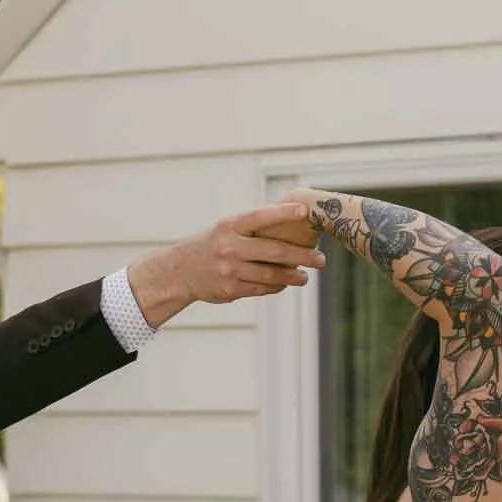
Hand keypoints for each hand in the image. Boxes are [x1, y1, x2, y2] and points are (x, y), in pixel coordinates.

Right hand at [125, 204, 324, 325]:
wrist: (180, 272)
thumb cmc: (211, 245)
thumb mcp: (225, 228)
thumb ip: (252, 226)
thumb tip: (290, 216)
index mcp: (229, 227)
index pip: (260, 217)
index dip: (283, 213)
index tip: (304, 211)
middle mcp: (229, 248)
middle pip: (273, 252)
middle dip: (301, 256)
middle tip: (321, 259)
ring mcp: (230, 271)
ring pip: (271, 274)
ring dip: (293, 276)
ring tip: (305, 276)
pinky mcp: (231, 290)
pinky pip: (262, 288)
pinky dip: (277, 286)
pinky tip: (286, 283)